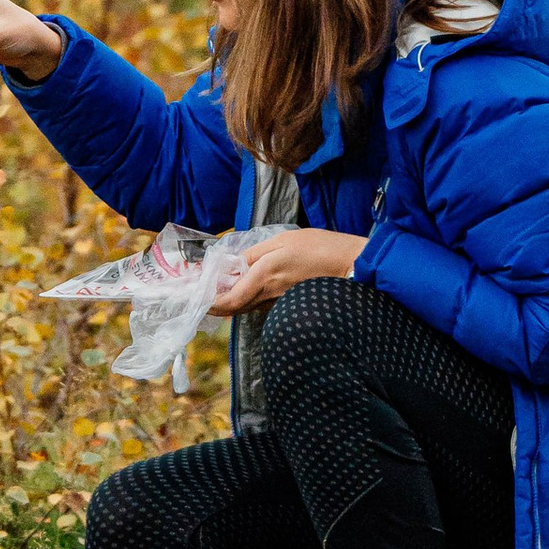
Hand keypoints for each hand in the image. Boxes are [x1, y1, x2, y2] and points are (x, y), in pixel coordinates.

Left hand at [209, 229, 369, 312]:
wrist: (352, 265)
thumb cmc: (320, 248)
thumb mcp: (283, 240)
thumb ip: (254, 253)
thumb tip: (231, 264)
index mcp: (265, 277)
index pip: (229, 300)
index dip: (210, 302)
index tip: (196, 297)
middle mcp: (270, 294)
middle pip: (235, 307)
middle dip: (215, 302)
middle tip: (201, 291)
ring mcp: (280, 301)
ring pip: (247, 306)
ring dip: (230, 299)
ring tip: (217, 285)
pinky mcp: (289, 301)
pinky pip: (261, 303)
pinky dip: (247, 297)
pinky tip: (244, 285)